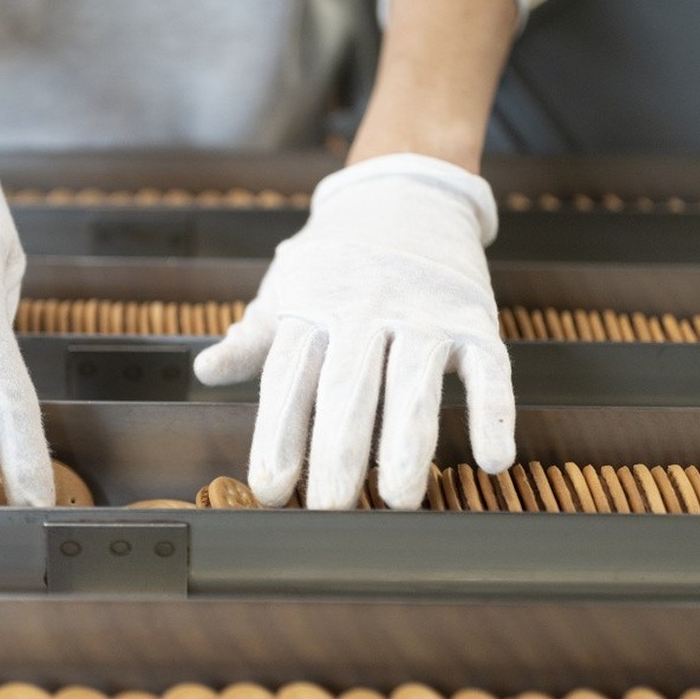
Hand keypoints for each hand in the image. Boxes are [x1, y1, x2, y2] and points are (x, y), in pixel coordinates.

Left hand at [193, 154, 513, 508]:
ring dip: (407, 443)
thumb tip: (205, 371)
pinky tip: (494, 461)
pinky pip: (489, 369)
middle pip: (348, 388)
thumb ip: (254, 337)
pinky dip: (494, 414)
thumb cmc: (335, 255)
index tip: (269, 490)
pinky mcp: (474, 317)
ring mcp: (424, 313)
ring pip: (414, 382)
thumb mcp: (287, 286)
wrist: (405, 188)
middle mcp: (365, 310)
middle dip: (336, 453)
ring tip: (398, 499)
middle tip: (330, 510)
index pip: (291, 381)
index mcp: (312, 309)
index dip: (278, 437)